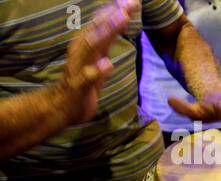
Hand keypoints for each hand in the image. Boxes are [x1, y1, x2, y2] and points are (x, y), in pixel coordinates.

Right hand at [55, 0, 140, 124]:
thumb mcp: (99, 59)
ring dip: (106, 32)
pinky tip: (108, 64)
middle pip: (97, 30)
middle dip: (113, 16)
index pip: (102, 24)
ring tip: (121, 20)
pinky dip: (96, 70)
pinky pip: (87, 77)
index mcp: (87, 44)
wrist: (63, 107)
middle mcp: (81, 51)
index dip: (117, 12)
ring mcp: (79, 67)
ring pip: (92, 47)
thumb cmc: (84, 82)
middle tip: (129, 5)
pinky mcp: (79, 86)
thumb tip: (120, 21)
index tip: (133, 2)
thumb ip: (108, 41)